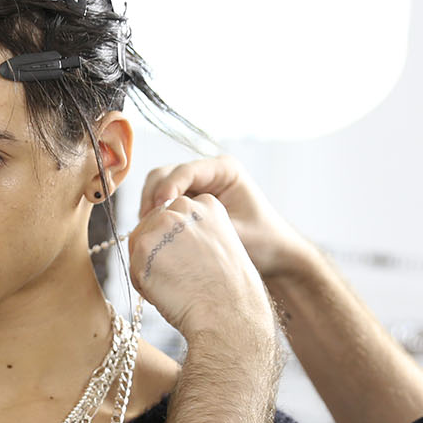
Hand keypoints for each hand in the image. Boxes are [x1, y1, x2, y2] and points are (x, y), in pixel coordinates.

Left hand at [128, 194, 276, 357]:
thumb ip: (193, 233)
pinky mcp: (144, 246)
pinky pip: (133, 267)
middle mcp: (183, 207)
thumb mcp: (220, 245)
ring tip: (176, 285)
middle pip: (152, 226)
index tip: (192, 263)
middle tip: (182, 278)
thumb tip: (162, 240)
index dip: (177, 244)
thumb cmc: (228, 291)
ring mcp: (162, 224)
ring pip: (140, 245)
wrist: (228, 314)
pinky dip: (143, 285)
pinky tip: (167, 292)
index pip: (174, 217)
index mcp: (206, 204)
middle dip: (158, 253)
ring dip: (149, 268)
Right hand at [138, 156, 307, 280]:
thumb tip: (169, 229)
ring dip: (149, 208)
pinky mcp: (188, 202)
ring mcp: (195, 186)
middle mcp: (207, 173)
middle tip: (148, 225)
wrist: (274, 253)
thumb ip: (206, 228)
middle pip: (164, 174)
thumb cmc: (264, 241)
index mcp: (224, 170)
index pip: (185, 170)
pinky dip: (154, 217)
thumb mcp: (237, 233)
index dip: (167, 189)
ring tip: (149, 232)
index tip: (159, 212)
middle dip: (152, 198)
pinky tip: (156, 235)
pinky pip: (161, 203)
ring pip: (157, 187)